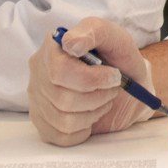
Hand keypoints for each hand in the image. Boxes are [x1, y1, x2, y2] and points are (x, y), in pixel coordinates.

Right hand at [28, 17, 157, 145]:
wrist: (129, 82)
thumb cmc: (119, 57)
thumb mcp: (114, 36)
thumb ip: (94, 31)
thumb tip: (70, 44)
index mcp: (52, 47)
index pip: (60, 71)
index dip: (92, 79)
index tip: (114, 75)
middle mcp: (39, 72)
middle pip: (62, 99)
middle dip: (98, 97)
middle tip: (112, 88)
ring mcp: (38, 98)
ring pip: (63, 120)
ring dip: (93, 113)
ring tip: (102, 100)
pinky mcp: (43, 122)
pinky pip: (61, 137)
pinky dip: (84, 130)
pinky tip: (90, 115)